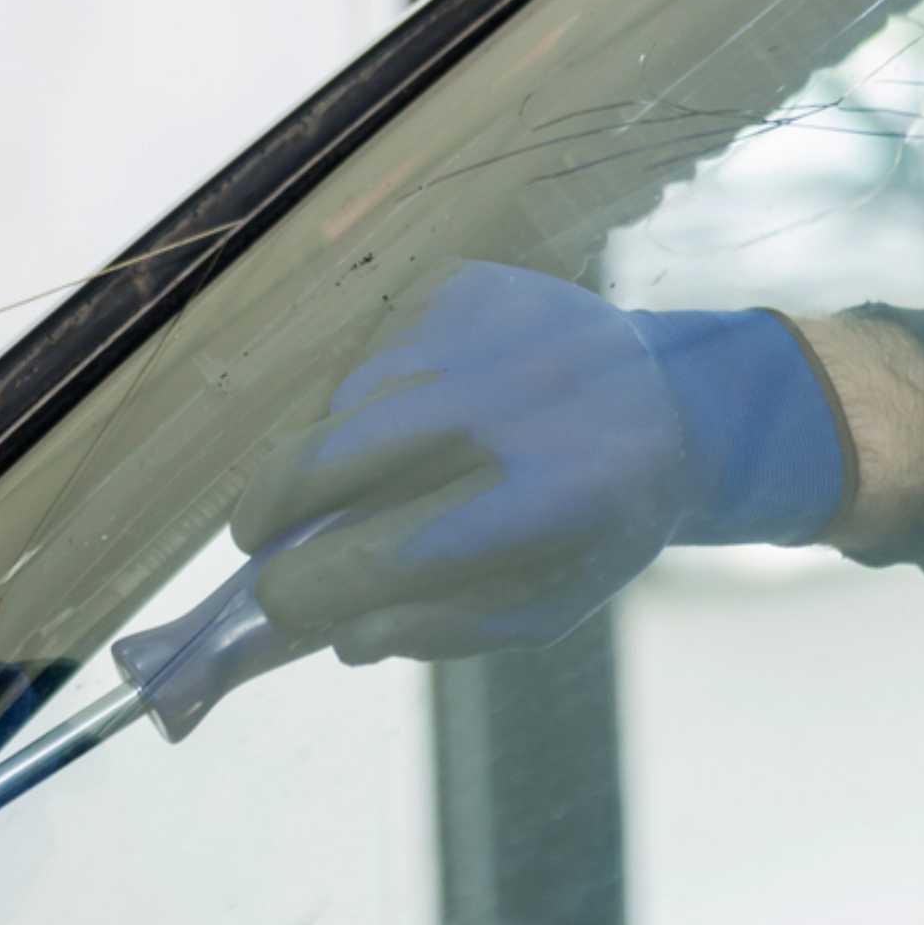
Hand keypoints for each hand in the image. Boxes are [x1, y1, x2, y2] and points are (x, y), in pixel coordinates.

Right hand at [231, 261, 847, 664]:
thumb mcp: (551, 600)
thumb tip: (345, 641)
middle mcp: (520, 399)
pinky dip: (365, 393)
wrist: (672, 397)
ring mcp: (485, 329)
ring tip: (361, 468)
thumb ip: (452, 629)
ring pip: (347, 401)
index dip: (315, 584)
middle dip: (274, 506)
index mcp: (557, 499)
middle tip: (251, 536)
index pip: (398, 550)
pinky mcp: (461, 283)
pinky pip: (369, 351)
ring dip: (326, 447)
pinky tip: (408, 407)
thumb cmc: (595, 521)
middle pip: (342, 455)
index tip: (271, 602)